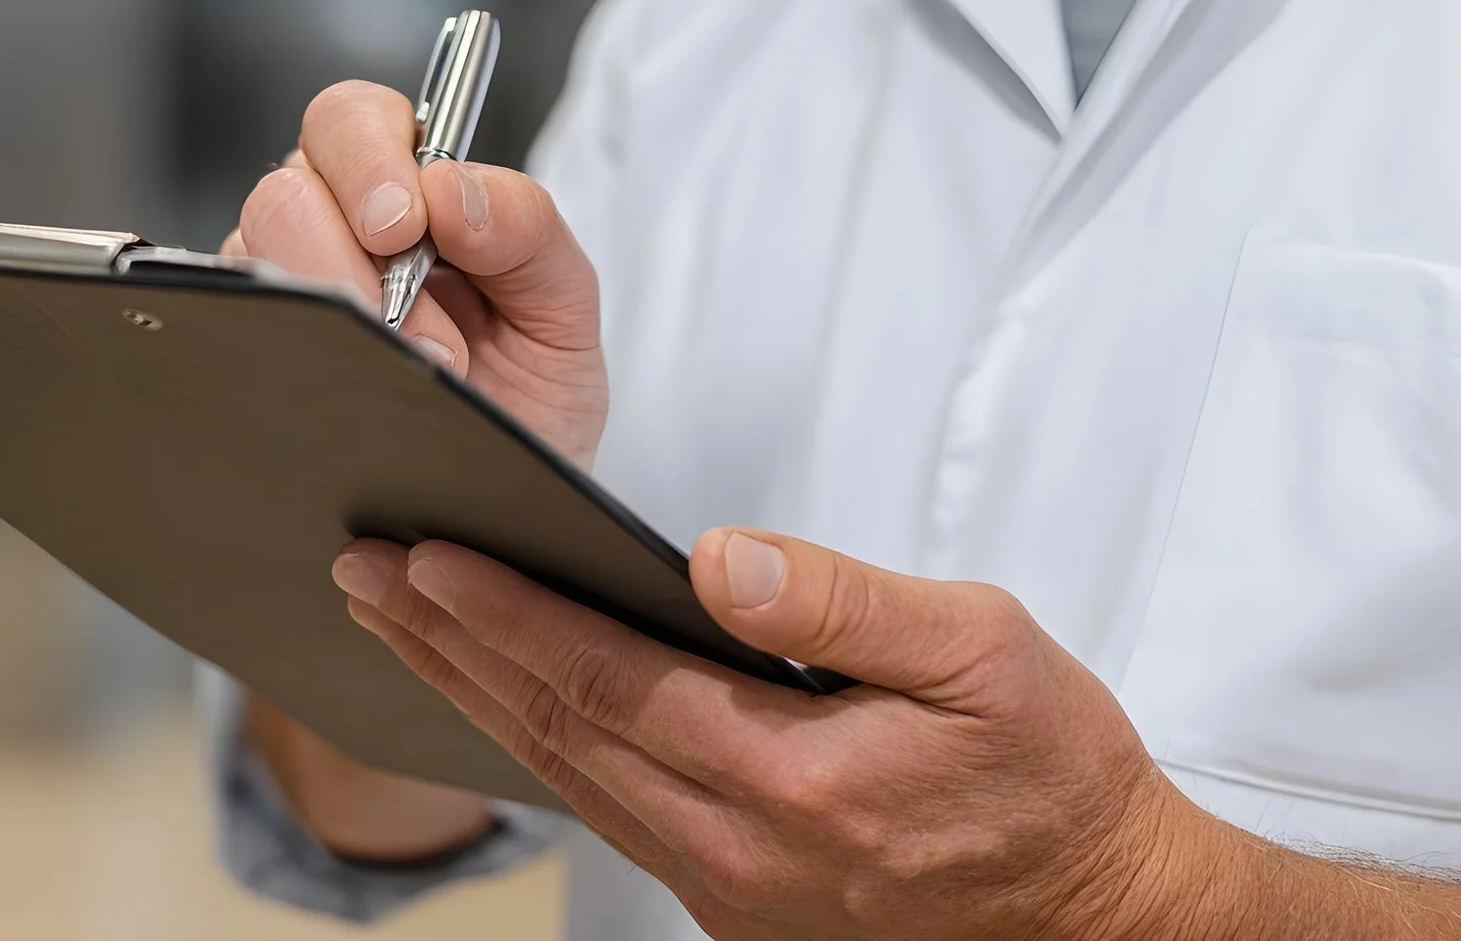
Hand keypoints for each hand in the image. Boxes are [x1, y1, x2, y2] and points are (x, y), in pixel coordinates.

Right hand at [231, 81, 609, 467]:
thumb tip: (451, 187)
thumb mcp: (561, 310)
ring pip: (250, 261)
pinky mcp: (252, 363)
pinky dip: (294, 361)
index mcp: (406, 191)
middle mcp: (329, 232)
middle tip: (399, 314)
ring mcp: (283, 299)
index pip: (350, 120)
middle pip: (286, 187)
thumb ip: (528, 229)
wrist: (505, 510)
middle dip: (343, 247)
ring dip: (336, 314)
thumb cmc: (530, 398)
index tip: (406, 221)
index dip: (368, 155)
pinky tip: (349, 395)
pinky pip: (234, 338)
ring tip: (412, 371)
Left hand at [330, 528, 1192, 939]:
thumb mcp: (984, 654)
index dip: (504, 613)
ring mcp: (728, 886)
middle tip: (362, 572)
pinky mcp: (737, 901)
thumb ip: (842, 603)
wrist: (1098, 916)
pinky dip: (540, 749)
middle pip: (555, 733)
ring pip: (567, 780)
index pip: (605, 679)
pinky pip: (609, 815)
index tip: (423, 555)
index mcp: (787, 778)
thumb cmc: (1053, 773)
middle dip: (448, 646)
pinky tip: (508, 706)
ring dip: (475, 697)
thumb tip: (715, 560)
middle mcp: (735, 848)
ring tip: (400, 626)